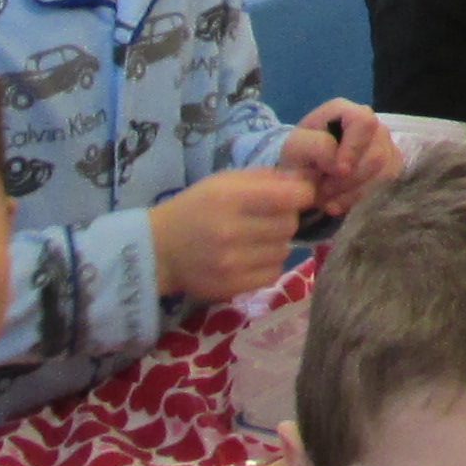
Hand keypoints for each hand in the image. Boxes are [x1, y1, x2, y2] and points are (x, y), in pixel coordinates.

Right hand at [151, 163, 318, 304]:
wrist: (160, 250)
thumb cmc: (196, 208)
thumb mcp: (224, 181)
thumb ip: (265, 178)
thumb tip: (305, 180)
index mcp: (230, 198)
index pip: (290, 197)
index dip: (301, 194)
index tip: (295, 196)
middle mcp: (232, 230)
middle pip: (290, 224)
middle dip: (285, 218)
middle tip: (267, 218)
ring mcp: (233, 262)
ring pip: (284, 250)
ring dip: (276, 242)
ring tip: (254, 238)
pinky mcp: (234, 286)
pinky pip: (274, 273)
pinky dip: (269, 264)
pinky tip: (251, 257)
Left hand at [280, 100, 403, 216]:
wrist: (302, 175)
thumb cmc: (299, 157)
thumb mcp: (295, 148)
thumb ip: (316, 147)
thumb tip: (343, 167)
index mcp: (344, 110)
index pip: (364, 122)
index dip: (355, 147)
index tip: (339, 171)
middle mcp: (369, 122)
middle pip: (377, 153)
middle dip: (351, 179)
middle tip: (325, 190)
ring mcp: (383, 142)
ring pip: (383, 171)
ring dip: (352, 190)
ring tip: (328, 197)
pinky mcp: (389, 163)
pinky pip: (385, 182)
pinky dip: (359, 196)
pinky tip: (340, 201)